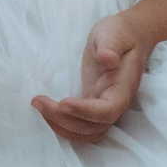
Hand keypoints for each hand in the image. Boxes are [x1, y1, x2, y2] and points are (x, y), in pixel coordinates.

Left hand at [34, 11, 149, 143]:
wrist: (127, 38)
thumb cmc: (120, 34)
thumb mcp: (114, 33)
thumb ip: (110, 46)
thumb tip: (108, 59)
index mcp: (122, 88)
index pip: (108, 111)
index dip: (86, 112)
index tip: (63, 102)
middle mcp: (115, 103)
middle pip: (93, 127)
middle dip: (64, 119)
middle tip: (38, 101)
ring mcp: (103, 107)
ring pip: (87, 132)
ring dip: (61, 127)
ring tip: (38, 106)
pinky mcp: (92, 104)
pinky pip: (81, 126)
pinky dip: (63, 126)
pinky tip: (45, 112)